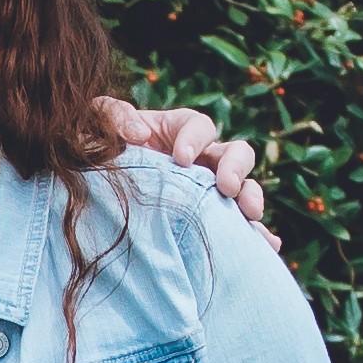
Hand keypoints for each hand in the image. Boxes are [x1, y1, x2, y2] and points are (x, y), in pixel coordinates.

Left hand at [101, 94, 275, 245]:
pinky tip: (270, 246)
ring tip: (250, 214)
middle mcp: (203, 159)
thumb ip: (110, 116)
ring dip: (252, 197)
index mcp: (178, 131)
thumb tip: (138, 135)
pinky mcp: (212, 220)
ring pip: (246, 187)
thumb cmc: (95, 150)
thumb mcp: (93, 124)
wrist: (92, 190)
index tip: (181, 159)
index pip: (199, 125)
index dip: (195, 139)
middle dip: (236, 168)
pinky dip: (257, 234)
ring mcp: (211, 191)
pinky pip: (240, 226)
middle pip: (236, 153)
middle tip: (226, 187)